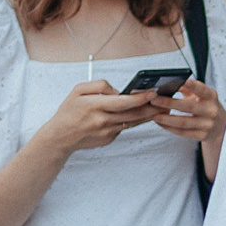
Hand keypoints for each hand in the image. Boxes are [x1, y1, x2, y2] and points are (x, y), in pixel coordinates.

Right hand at [43, 79, 160, 152]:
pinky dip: (134, 121)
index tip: (154, 92)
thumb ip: (99, 86)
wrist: (60, 137)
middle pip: (133, 114)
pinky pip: (125, 128)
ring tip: (161, 108)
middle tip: (166, 101)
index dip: (140, 98)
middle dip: (151, 108)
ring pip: (133, 122)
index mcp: (94, 106)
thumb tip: (119, 90)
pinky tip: (144, 115)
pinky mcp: (109, 139)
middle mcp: (102, 120)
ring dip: (148, 116)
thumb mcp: (78, 90)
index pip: (123, 102)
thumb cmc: (69, 111)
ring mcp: (107, 132)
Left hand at [152, 78, 225, 142]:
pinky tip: (160, 123)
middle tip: (154, 100)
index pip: (203, 90)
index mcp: (211, 97)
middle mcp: (211, 111)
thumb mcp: (202, 96)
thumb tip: (170, 83)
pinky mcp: (202, 135)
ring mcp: (207, 125)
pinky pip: (182, 132)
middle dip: (169, 103)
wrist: (220, 127)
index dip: (194, 86)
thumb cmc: (206, 106)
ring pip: (183, 122)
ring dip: (166, 118)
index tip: (184, 81)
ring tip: (153, 114)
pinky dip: (169, 127)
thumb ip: (188, 89)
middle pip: (188, 107)